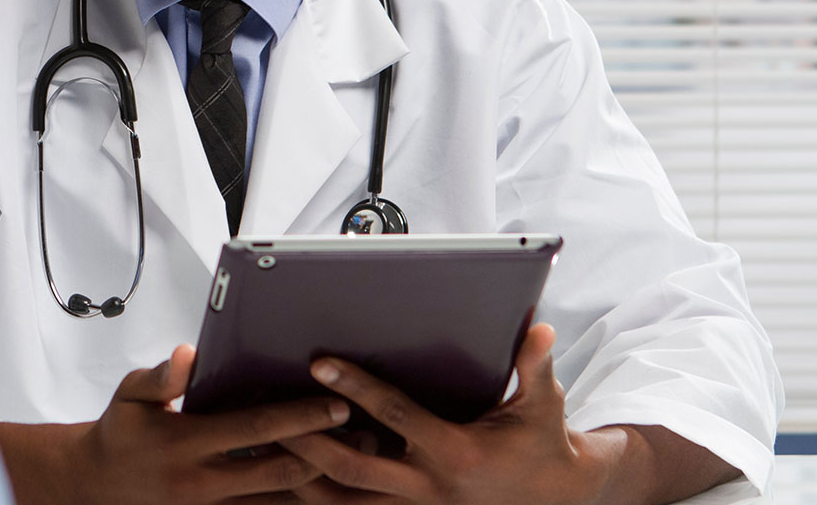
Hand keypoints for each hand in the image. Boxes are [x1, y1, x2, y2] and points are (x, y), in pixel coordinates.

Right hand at [0, 345, 349, 504]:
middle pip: (281, 473)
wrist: (96, 485)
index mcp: (186, 444)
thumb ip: (160, 377)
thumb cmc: (119, 433)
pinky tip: (324, 486)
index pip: (255, 429)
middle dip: (326, 452)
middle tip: (364, 432)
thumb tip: (188, 354)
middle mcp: (203, 482)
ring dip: (321, 483)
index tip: (336, 404)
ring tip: (359, 459)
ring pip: (280, 501)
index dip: (300, 417)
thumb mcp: (129, 397)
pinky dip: (296, 500)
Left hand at [279, 324, 605, 504]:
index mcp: (456, 453)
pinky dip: (317, 493)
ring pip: (342, 499)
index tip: (320, 363)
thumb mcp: (544, 405)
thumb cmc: (541, 444)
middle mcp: (428, 487)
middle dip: (307, 439)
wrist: (552, 498)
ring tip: (264, 440)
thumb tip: (539, 328)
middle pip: (352, 468)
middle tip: (268, 408)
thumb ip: (534, 366)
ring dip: (301, 473)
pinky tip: (286, 470)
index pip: (395, 417)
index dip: (357, 387)